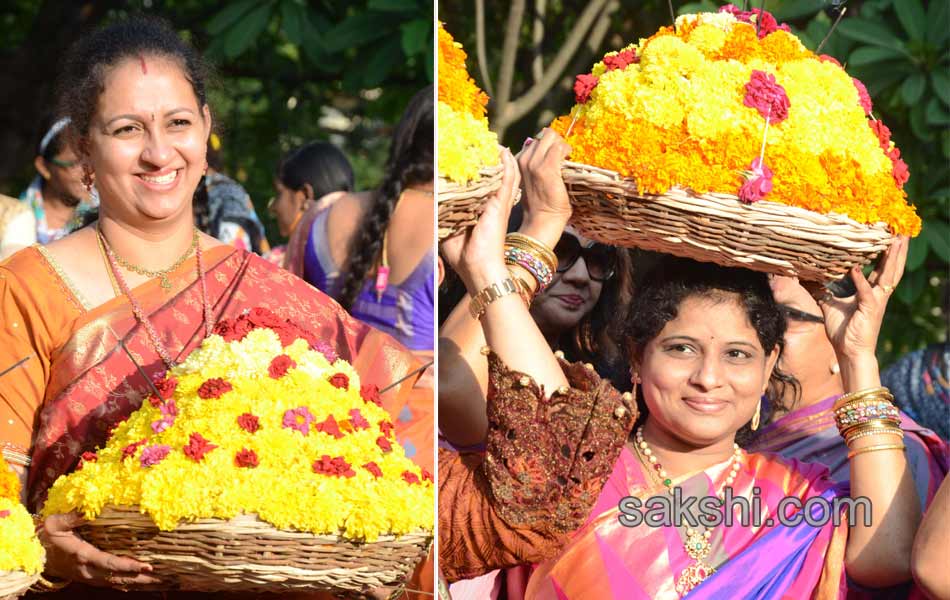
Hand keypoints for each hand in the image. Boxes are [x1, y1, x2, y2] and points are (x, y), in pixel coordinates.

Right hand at [39, 511, 158, 588]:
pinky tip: (140, 583)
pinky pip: (111, 583)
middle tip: (160, 576)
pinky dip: (127, 583)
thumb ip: (71, 517)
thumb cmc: (47, 537)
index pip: (108, 563)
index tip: (145, 565)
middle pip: (117, 577)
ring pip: (116, 582)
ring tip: (157, 580)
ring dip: (136, 582)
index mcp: (82, 555)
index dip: (127, 565)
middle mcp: (88, 570)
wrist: (36, 556)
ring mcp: (90, 577)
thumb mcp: (55, 524)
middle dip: (139, 577)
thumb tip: (88, 508)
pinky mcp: (91, 578)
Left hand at [440, 148, 520, 294]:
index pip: (480, 184)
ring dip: (501, 158)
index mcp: (480, 210)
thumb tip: (428, 200)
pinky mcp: (501, 205)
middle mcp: (492, 204)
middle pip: (494, 176)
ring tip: (495, 143)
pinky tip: (504, 152)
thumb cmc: (463, 255)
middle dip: (490, 159)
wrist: (478, 270)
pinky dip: (507, 165)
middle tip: (484, 143)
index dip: (477, 170)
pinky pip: (508, 179)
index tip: (469, 155)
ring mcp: (498, 203)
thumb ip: (441, 215)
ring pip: (504, 174)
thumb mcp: (447, 230)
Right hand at [516, 128, 571, 244]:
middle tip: (563, 154)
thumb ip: (535, 165)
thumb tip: (550, 150)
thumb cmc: (541, 204)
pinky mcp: (547, 168)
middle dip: (556, 141)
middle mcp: (524, 160)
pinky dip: (566, 150)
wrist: (542, 220)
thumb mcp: (532, 181)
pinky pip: (558, 148)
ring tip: (566, 156)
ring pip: (551, 137)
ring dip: (562, 144)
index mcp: (518, 162)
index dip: (548, 144)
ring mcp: (534, 163)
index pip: (535, 140)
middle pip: (543, 136)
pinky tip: (568, 159)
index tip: (556, 154)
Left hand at [818, 236, 907, 364]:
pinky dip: (860, 280)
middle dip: (898, 249)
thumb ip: (820, 289)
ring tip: (896, 240)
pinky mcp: (869, 310)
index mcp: (872, 291)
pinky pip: (866, 292)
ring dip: (892, 257)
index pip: (883, 267)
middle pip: (892, 267)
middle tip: (902, 230)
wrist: (849, 352)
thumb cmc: (843, 330)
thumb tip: (805, 277)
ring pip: (888, 275)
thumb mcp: (829, 304)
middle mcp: (878, 294)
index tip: (889, 234)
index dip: (887, 251)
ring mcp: (876, 301)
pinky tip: (856, 268)